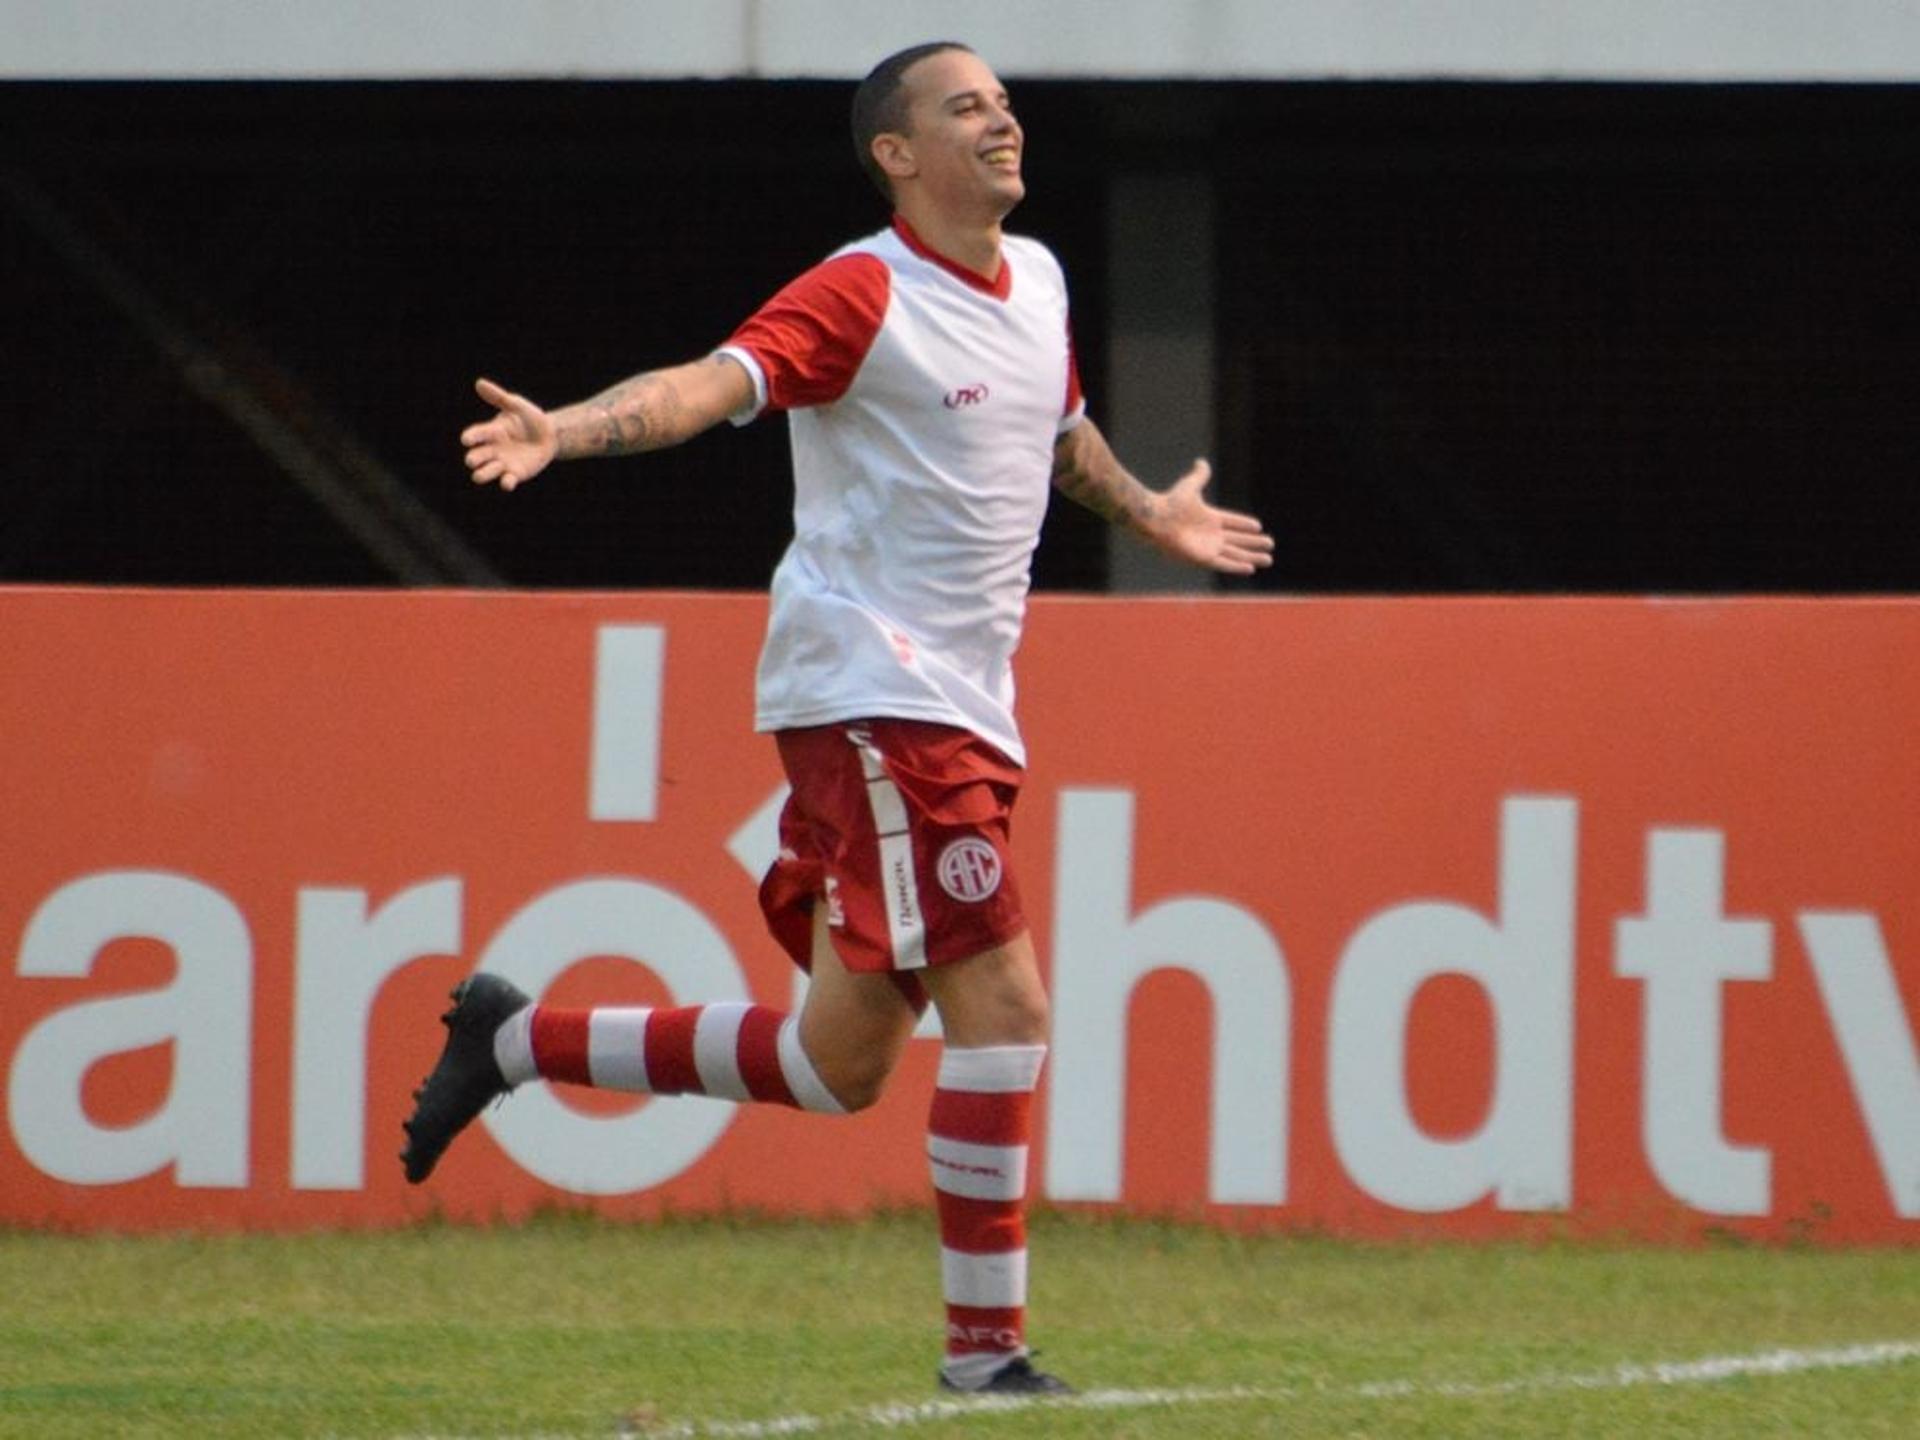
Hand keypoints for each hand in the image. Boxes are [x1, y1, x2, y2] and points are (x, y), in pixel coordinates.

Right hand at [462, 377, 556, 490]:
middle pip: (477, 457)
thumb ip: (499, 397)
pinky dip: (506, 483)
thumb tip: (479, 383)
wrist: (550, 435)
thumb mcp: (516, 405)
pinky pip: (507, 481)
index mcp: (490, 432)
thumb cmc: (529, 418)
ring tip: (478, 475)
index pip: (476, 435)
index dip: (471, 437)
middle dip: (473, 459)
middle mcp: (492, 449)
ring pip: (486, 472)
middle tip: (472, 460)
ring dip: (482, 474)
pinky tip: (507, 482)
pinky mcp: (515, 474)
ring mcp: (503, 463)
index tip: (466, 439)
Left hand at [1147, 460, 1274, 575]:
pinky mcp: (1203, 558)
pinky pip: (1224, 564)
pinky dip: (1237, 566)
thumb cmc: (1171, 503)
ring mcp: (1208, 547)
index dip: (1244, 524)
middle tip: (1270, 544)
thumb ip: (1199, 476)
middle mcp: (1210, 534)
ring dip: (1251, 557)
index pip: (1232, 522)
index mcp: (1209, 518)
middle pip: (1238, 540)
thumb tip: (1201, 462)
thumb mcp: (1190, 486)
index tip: (1258, 526)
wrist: (1157, 519)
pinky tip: (1250, 568)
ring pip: (1235, 554)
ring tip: (1268, 559)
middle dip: (1254, 543)